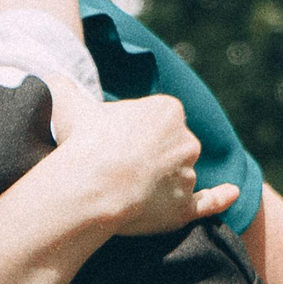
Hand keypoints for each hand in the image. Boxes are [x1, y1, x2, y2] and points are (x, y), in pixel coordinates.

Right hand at [51, 92, 239, 236]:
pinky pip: (209, 202)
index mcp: (168, 109)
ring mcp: (188, 175)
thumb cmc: (81, 143)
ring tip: (125, 190)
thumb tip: (49, 76)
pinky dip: (222, 198)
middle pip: (171, 146)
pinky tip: (233, 193)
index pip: (157, 120)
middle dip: (149, 156)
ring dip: (159, 182)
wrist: (90, 186)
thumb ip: (63, 87)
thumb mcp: (68, 103)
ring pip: (178, 175)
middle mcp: (187, 140)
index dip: (133, 133)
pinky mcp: (184, 207)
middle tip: (115, 167)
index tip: (111, 143)